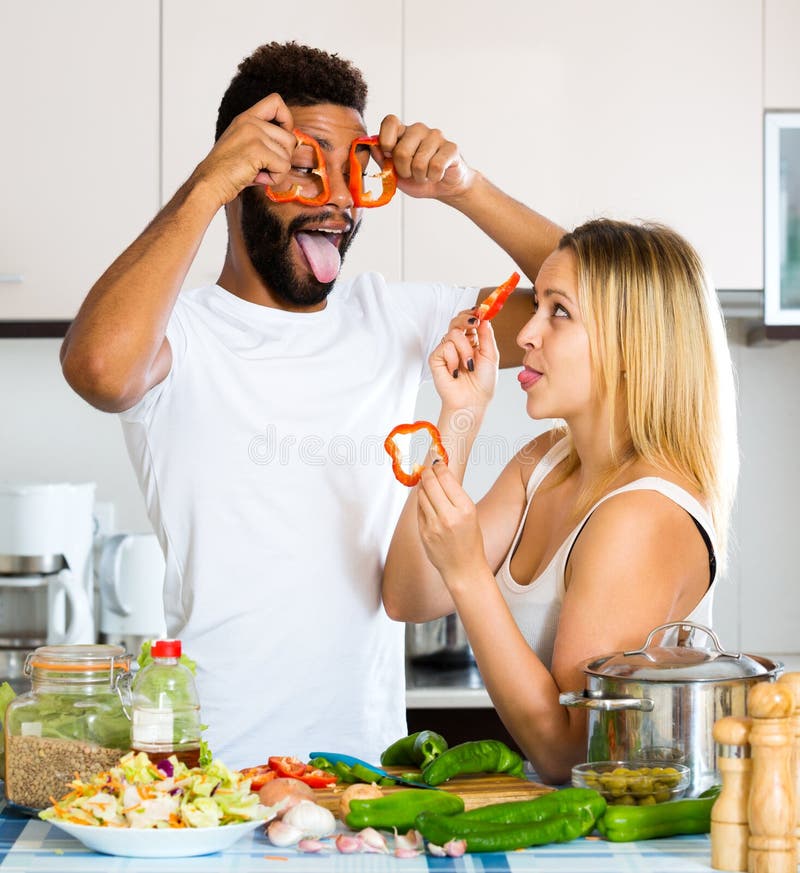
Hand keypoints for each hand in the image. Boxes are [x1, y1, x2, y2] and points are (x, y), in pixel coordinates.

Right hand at [190, 94, 296, 206]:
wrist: (209, 183)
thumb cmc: (226, 171)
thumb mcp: (244, 145)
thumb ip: (265, 139)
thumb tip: (293, 145)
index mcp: (246, 118)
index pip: (276, 101)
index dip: (287, 119)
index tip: (282, 137)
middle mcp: (250, 122)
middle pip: (290, 138)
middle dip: (282, 158)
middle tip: (263, 167)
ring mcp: (253, 134)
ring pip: (288, 156)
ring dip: (277, 171)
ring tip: (257, 173)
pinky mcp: (257, 150)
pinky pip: (284, 167)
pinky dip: (274, 179)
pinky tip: (257, 178)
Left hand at [377, 114, 473, 199]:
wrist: (442, 187)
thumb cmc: (416, 177)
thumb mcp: (394, 172)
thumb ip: (382, 160)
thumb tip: (373, 147)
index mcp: (402, 132)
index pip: (390, 121)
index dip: (386, 140)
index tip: (388, 156)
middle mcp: (418, 129)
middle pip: (401, 151)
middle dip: (404, 171)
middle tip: (410, 174)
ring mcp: (435, 135)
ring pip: (419, 162)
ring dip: (419, 176)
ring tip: (424, 175)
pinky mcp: (451, 147)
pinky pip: (436, 166)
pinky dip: (433, 177)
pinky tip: (436, 175)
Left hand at [417, 462, 485, 586]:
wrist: (464, 569)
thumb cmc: (470, 542)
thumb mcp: (471, 514)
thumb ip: (455, 494)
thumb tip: (440, 473)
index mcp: (465, 509)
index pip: (446, 478)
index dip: (439, 467)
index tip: (437, 462)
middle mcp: (449, 516)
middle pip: (429, 483)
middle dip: (427, 473)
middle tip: (427, 469)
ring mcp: (434, 525)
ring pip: (421, 495)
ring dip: (422, 486)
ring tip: (427, 484)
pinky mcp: (423, 533)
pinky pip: (418, 510)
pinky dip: (421, 502)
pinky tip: (426, 501)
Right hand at [430, 311, 497, 413]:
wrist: (472, 401)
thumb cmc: (483, 383)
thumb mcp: (491, 355)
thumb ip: (487, 335)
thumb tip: (484, 317)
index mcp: (472, 341)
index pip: (469, 321)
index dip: (474, 313)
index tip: (481, 310)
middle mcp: (458, 344)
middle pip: (457, 320)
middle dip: (467, 319)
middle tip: (475, 322)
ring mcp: (446, 350)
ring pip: (454, 333)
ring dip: (465, 350)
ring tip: (469, 366)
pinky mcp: (436, 358)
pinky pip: (445, 347)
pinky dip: (454, 359)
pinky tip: (456, 372)